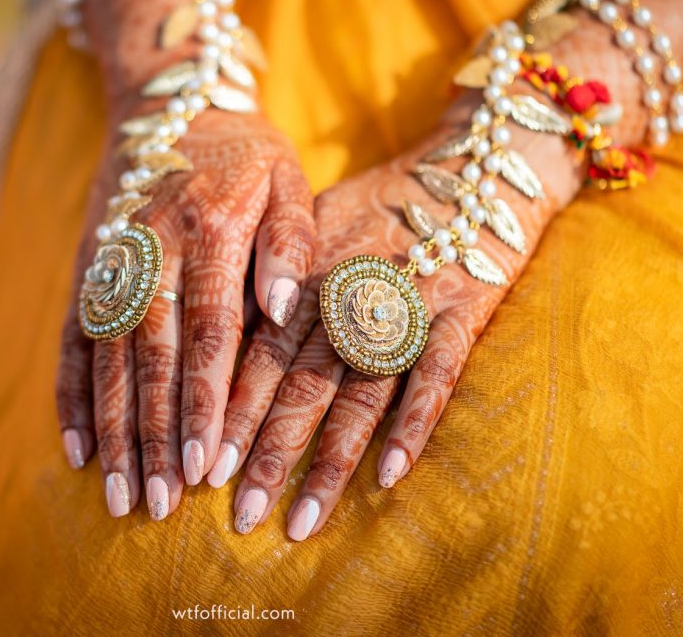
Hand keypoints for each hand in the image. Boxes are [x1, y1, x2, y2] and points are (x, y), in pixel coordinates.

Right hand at [55, 0, 316, 522]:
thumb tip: (280, 307)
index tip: (205, 463)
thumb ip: (288, 240)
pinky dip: (71, 396)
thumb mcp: (287, 176)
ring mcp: (110, 262)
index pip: (207, 329)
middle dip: (154, 434)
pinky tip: (73, 448)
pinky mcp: (86, 271)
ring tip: (119, 494)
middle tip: (158, 503)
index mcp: (209, 226)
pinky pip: (73, 341)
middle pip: (150, 357)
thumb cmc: (243, 148)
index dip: (203, 398)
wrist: (164, 97)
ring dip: (111, 430)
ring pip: (108, 359)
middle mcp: (150, 248)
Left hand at [218, 80, 589, 538]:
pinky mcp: (463, 311)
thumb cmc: (386, 198)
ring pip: (359, 393)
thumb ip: (276, 275)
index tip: (203, 467)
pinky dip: (414, 426)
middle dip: (266, 453)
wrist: (479, 162)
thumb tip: (226, 330)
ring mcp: (407, 302)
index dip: (231, 410)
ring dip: (328, 461)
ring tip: (300, 521)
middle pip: (299, 383)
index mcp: (308, 270)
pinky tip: (390, 478)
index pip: (258, 350)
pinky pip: (436, 376)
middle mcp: (349, 288)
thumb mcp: (317, 219)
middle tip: (238, 517)